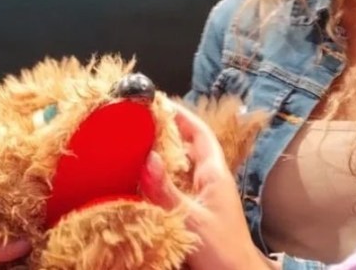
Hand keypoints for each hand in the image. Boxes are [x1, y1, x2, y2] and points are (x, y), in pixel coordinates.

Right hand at [139, 102, 273, 269]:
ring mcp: (202, 200)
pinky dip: (156, 183)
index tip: (159, 102)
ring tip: (132, 147)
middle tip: (137, 124)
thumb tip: (147, 158)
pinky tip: (138, 184)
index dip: (182, 116)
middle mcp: (209, 183)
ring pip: (178, 170)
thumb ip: (167, 191)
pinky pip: (172, 191)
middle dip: (164, 134)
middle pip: (187, 148)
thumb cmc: (223, 252)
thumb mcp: (192, 219)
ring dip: (159, 158)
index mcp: (215, 175)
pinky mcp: (193, 217)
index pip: (200, 134)